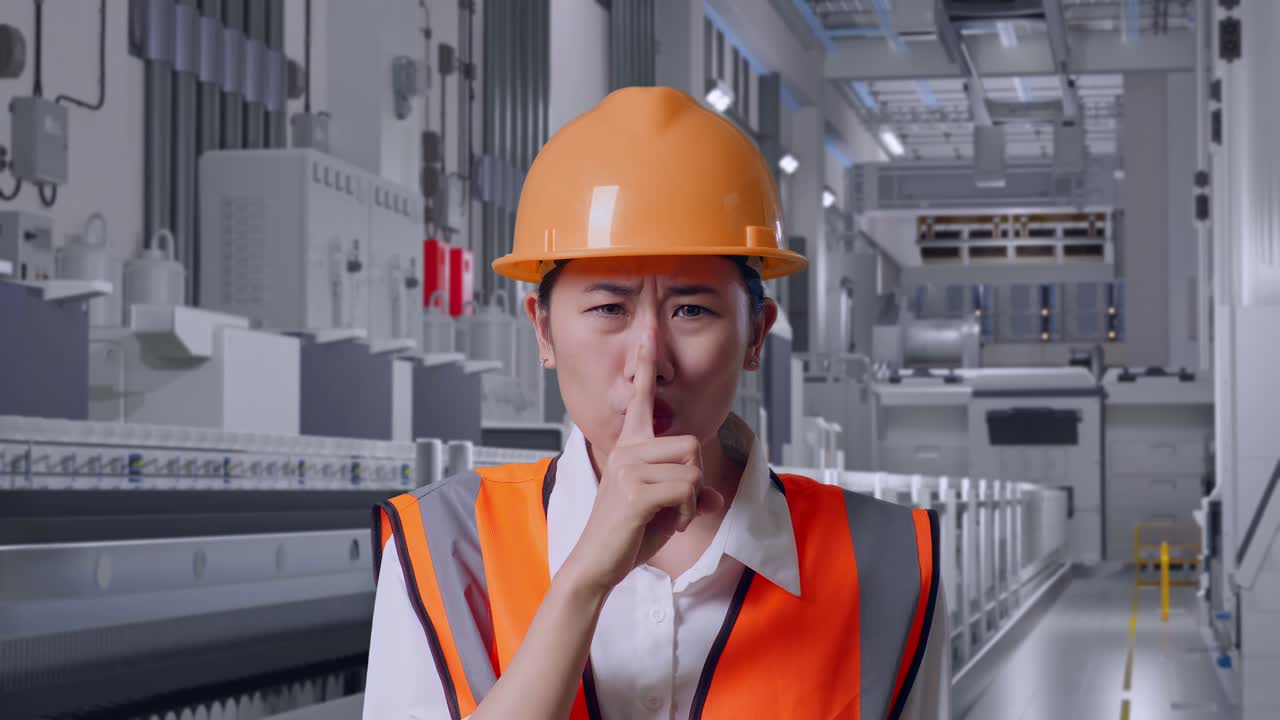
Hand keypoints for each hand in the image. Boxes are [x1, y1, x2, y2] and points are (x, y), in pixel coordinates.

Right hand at [559, 336, 723, 596]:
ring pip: (692, 467)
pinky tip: (672, 523)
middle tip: (677, 505)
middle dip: (695, 478)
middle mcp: (627, 449)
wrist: (598, 564)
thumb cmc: (627, 535)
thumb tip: (715, 496)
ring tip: (671, 515)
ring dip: (692, 498)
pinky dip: (689, 511)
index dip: (645, 364)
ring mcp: (629, 467)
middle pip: (691, 443)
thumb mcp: (668, 510)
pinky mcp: (636, 490)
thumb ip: (691, 495)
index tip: (648, 331)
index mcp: (630, 446)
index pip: (641, 398)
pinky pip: (687, 489)